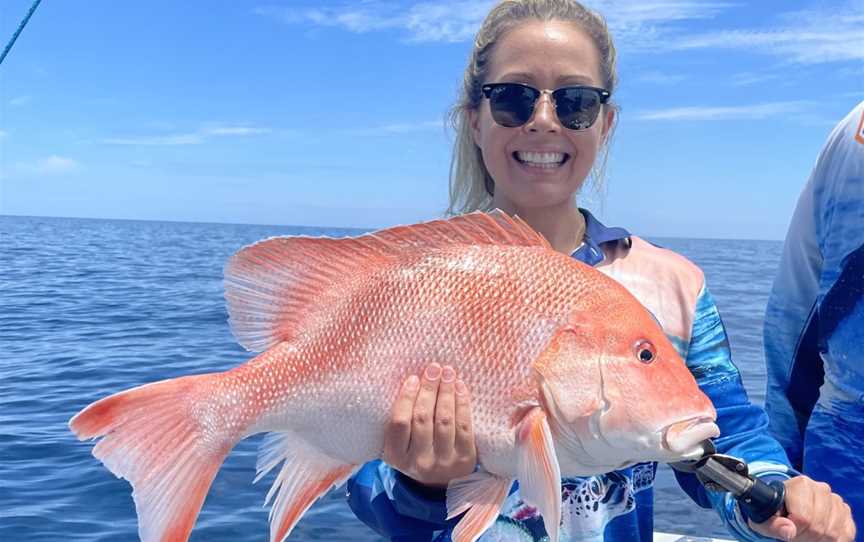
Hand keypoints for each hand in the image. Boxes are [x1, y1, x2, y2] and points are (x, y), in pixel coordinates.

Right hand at [383, 362, 476, 487]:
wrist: (440, 483)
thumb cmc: (416, 452)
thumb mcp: (400, 444)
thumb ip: (401, 420)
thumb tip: (412, 380)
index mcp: (396, 457)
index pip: (399, 423)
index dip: (406, 398)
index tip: (414, 378)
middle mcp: (419, 462)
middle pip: (423, 418)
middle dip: (429, 389)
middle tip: (434, 368)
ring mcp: (444, 461)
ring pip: (444, 420)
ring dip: (446, 392)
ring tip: (448, 373)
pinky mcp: (465, 458)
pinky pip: (464, 426)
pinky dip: (462, 403)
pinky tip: (460, 387)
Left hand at [749, 475, 855, 540]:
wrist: (785, 508)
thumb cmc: (773, 512)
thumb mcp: (765, 517)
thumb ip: (773, 524)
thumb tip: (788, 530)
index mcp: (800, 484)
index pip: (803, 517)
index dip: (795, 529)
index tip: (788, 528)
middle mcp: (821, 488)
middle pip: (818, 526)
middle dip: (806, 536)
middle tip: (797, 533)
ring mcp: (835, 500)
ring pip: (833, 531)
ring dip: (819, 539)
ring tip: (806, 533)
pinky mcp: (845, 511)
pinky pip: (845, 532)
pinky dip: (833, 539)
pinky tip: (820, 535)